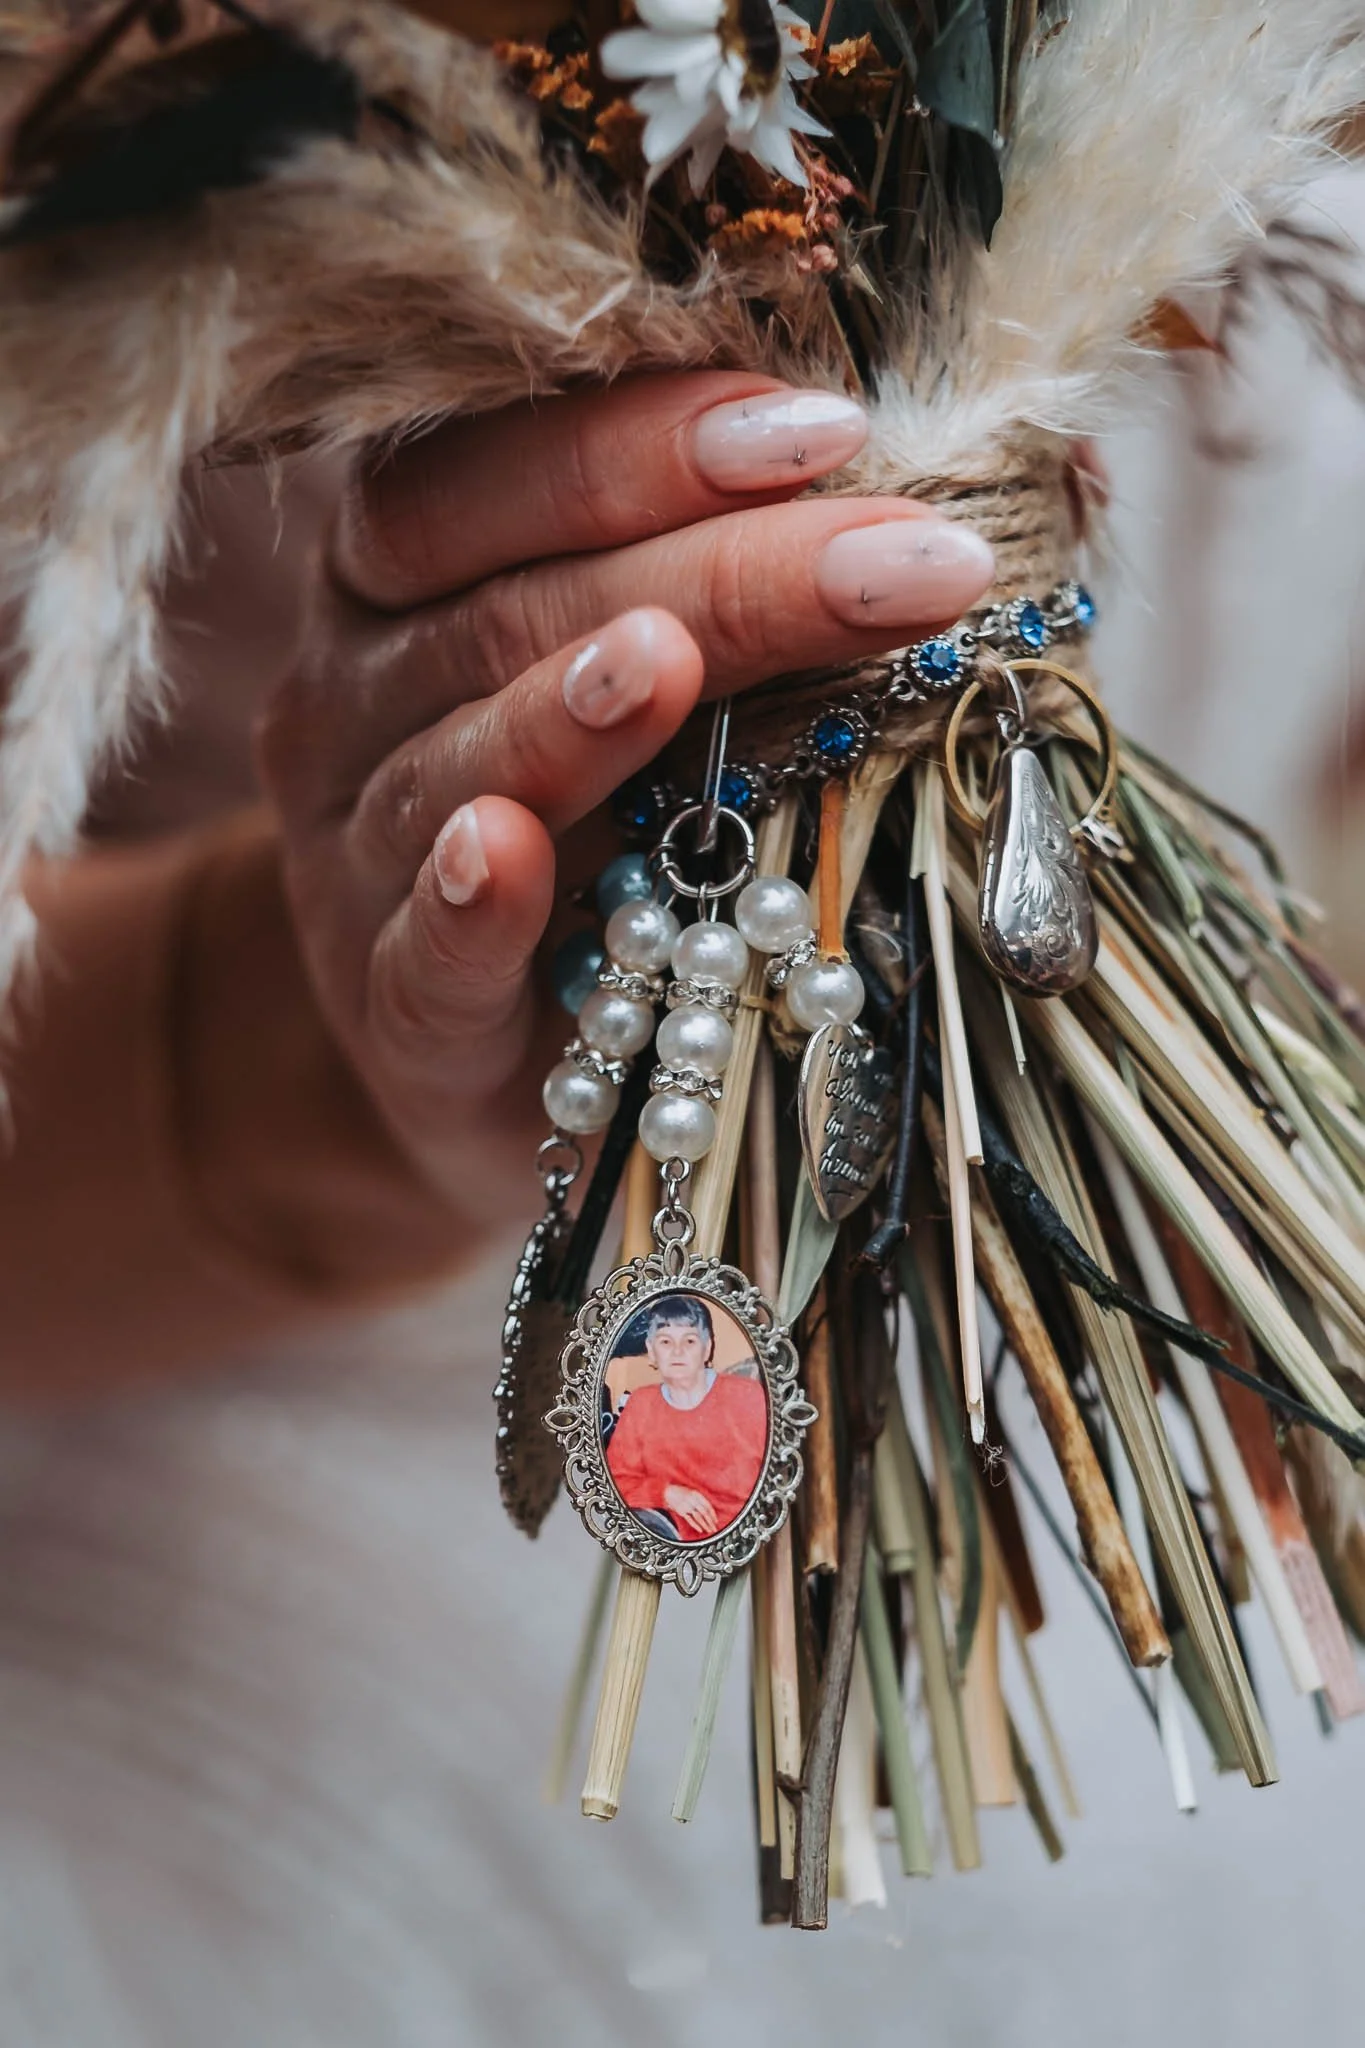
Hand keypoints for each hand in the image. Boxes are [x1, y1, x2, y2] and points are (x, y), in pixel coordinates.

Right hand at [255, 372, 994, 1230]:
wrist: (500, 1056)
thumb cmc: (602, 841)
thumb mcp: (658, 695)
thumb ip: (735, 600)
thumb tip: (936, 518)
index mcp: (412, 584)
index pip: (491, 474)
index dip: (642, 442)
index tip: (828, 429)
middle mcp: (359, 700)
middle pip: (503, 605)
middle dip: (709, 571)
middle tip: (891, 562)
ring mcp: (358, 858)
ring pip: (448, 763)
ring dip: (565, 710)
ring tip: (671, 661)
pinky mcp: (393, 1011)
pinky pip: (415, 948)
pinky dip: (461, 900)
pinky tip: (506, 852)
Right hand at [663, 1484, 719, 1536]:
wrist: (667, 1490)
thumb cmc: (681, 1491)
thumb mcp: (692, 1492)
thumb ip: (700, 1500)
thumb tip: (708, 1510)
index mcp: (697, 1494)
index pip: (708, 1506)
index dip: (713, 1514)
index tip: (716, 1521)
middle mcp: (693, 1500)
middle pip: (704, 1513)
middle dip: (710, 1522)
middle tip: (714, 1529)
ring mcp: (687, 1506)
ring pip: (698, 1517)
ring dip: (705, 1525)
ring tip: (709, 1531)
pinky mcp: (681, 1511)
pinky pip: (690, 1519)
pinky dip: (695, 1525)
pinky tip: (700, 1530)